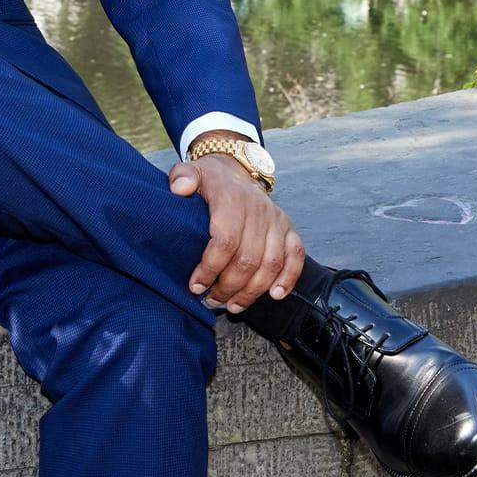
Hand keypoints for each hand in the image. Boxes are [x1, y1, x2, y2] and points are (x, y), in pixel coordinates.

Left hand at [170, 156, 304, 312]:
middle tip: (210, 300)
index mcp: (232, 198)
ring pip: (271, 263)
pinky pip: (296, 255)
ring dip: (252, 291)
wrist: (234, 171)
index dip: (210, 268)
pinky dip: (289, 278)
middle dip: (228, 287)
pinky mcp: (289, 228)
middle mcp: (258, 209)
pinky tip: (274, 295)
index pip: (225, 240)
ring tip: (232, 305)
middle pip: (248, 259)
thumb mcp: (191, 172)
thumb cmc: (209, 180)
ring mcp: (276, 220)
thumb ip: (181, 177)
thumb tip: (179, 189)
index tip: (195, 286)